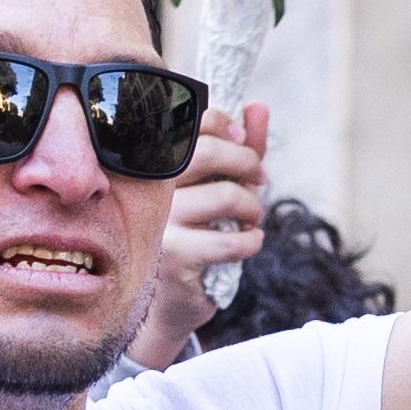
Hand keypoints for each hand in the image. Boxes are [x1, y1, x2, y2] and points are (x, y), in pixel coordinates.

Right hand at [133, 98, 273, 366]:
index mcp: (156, 166)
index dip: (226, 127)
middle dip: (247, 163)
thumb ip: (240, 148)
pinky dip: (252, 241)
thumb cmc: (196, 235)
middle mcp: (150, 191)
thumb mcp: (219, 186)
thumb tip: (259, 107)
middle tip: (259, 182)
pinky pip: (231, 241)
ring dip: (254, 207)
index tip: (244, 145)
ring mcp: (160, 225)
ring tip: (253, 218)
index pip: (192, 125)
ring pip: (226, 197)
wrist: (170, 301)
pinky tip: (249, 243)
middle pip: (208, 153)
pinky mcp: (175, 258)